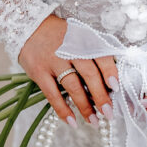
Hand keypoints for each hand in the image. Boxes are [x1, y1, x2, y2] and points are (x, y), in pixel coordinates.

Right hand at [18, 14, 146, 127]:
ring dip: (85, 107)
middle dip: (101, 96)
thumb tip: (113, 84)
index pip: (101, 57)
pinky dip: (63, 110)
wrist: (29, 24)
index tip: (117, 88)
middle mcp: (69, 49)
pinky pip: (52, 94)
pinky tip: (72, 121)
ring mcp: (53, 61)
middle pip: (89, 75)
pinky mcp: (38, 71)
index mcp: (84, 39)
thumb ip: (96, 55)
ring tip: (94, 122)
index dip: (110, 72)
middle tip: (109, 114)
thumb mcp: (81, 37)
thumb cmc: (62, 36)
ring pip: (72, 87)